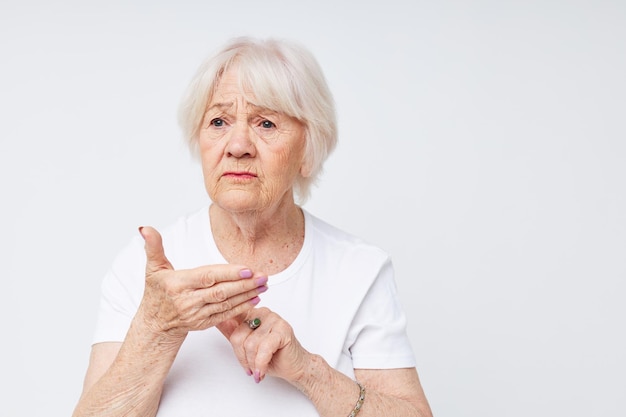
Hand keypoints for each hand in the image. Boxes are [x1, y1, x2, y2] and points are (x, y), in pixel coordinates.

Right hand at [136, 226, 267, 337]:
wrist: (155, 325)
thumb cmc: (156, 293)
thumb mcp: (153, 269)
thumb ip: (153, 247)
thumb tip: (145, 228)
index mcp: (177, 285)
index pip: (207, 277)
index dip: (228, 273)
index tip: (247, 269)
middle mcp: (188, 301)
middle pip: (221, 291)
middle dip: (244, 284)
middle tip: (263, 275)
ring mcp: (197, 314)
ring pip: (226, 303)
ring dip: (247, 294)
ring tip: (264, 284)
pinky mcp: (204, 324)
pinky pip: (226, 314)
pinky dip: (242, 307)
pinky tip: (255, 298)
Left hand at [217, 307, 310, 383]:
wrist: (294, 366)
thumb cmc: (272, 356)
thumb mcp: (246, 345)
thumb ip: (231, 332)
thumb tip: (215, 320)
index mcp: (251, 313)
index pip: (231, 319)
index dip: (227, 333)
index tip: (226, 345)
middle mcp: (262, 313)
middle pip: (238, 336)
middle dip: (242, 357)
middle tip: (249, 367)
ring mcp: (274, 319)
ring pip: (250, 344)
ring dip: (253, 363)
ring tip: (258, 369)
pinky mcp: (283, 330)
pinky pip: (263, 349)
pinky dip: (261, 364)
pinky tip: (262, 371)